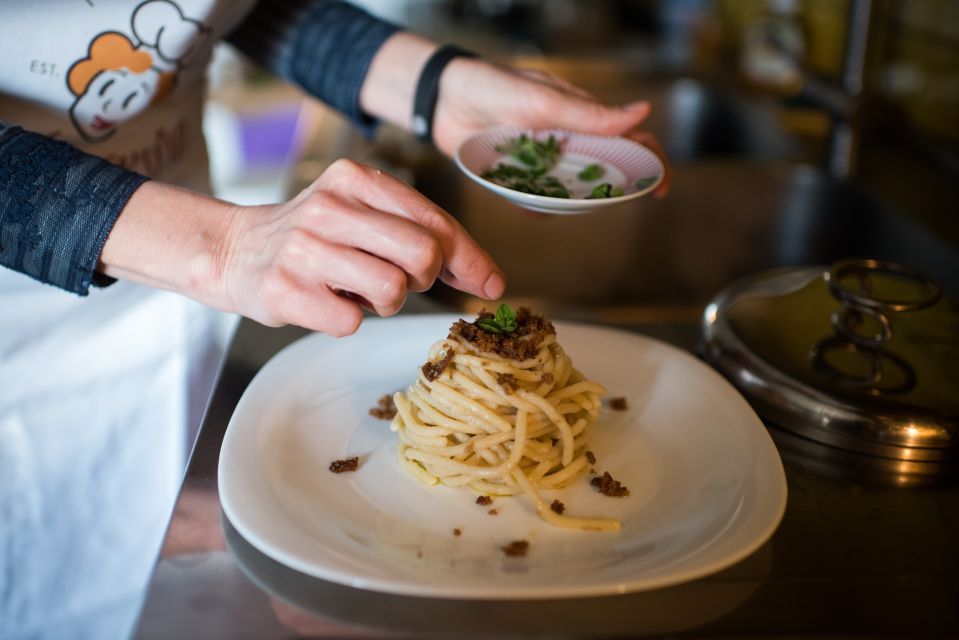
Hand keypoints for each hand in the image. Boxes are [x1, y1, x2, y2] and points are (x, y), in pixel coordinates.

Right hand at [222, 159, 504, 334]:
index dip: (470, 258)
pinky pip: (352, 322)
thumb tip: (485, 277)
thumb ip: (418, 232)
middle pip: (422, 254)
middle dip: (424, 279)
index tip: (490, 284)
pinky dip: (348, 320)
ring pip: (392, 290)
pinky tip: (327, 302)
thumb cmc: (314, 237)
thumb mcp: (361, 213)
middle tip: (399, 281)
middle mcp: (330, 207)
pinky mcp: (286, 291)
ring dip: (386, 303)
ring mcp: (305, 249)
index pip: (435, 220)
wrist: (234, 251)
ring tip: (358, 291)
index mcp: (355, 179)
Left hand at [433, 60, 670, 197]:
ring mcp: (545, 161)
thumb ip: (589, 113)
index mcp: (582, 117)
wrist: (443, 100)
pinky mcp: (520, 177)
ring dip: (576, 204)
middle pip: (606, 170)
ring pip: (574, 191)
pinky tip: (532, 210)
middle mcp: (568, 141)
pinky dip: (539, 209)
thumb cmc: (493, 87)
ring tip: (568, 208)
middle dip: (617, 191)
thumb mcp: (543, 100)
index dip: (651, 161)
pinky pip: (538, 201)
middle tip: (614, 206)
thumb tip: (642, 113)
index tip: (659, 187)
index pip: (630, 138)